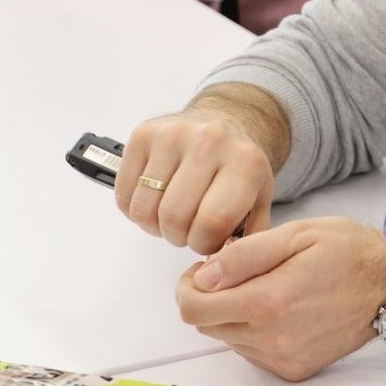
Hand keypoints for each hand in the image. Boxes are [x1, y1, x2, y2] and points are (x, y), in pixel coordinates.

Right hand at [118, 107, 275, 255]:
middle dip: (178, 237)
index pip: (212, 221)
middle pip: (174, 217)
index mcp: (245, 162)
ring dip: (154, 226)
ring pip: (144, 209)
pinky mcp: (143, 134)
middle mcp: (209, 143)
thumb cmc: (240, 166)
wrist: (226, 119)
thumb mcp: (260, 197)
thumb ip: (251, 234)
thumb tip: (229, 266)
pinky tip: (154, 202)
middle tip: (187, 231)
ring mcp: (173, 135)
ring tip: (171, 218)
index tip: (207, 241)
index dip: (203, 243)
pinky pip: (124, 193)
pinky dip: (135, 210)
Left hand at [175, 217, 385, 381]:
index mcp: (269, 301)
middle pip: (207, 326)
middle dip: (212, 299)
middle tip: (238, 275)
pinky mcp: (295, 369)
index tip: (205, 271)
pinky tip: (283, 312)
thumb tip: (203, 277)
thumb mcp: (297, 234)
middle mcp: (272, 338)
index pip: (193, 309)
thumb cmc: (350, 252)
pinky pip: (253, 353)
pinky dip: (256, 332)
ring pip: (229, 339)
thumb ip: (244, 256)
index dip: (188, 287)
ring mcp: (284, 358)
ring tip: (268, 290)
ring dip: (235, 316)